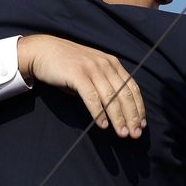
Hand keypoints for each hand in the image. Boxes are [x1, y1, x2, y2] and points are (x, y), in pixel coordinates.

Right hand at [17, 35, 145, 138]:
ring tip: (122, 133)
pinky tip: (102, 125)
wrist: (43, 51)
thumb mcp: (91, 72)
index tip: (141, 124)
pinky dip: (98, 112)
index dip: (139, 107)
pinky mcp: (77, 74)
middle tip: (135, 135)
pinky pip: (92, 96)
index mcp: (112, 63)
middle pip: (124, 94)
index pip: (132, 88)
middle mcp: (105, 64)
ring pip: (110, 97)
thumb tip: (116, 110)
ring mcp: (91, 68)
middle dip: (131, 116)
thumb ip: (104, 86)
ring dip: (118, 118)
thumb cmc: (67, 66)